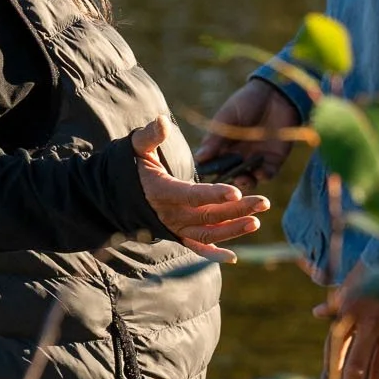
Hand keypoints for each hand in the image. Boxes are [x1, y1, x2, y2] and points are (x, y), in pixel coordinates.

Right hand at [132, 118, 268, 261]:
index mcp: (161, 191)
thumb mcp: (136, 147)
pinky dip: (212, 254)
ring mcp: (173, 227)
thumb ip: (151, 135)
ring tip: (257, 221)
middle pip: (207, 216)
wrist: (114, 195)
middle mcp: (169, 214)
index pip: (191, 195)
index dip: (214, 195)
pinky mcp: (177, 234)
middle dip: (237, 210)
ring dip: (233, 229)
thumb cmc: (129, 166)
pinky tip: (233, 258)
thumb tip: (162, 120)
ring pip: (207, 233)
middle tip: (264, 203)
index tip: (237, 192)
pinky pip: (196, 247)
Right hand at [195, 78, 302, 187]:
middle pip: (229, 175)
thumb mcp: (227, 118)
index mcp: (223, 144)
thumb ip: (215, 139)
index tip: (205, 177)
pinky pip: (267, 173)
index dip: (209, 171)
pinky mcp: (273, 159)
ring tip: (242, 179)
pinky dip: (262, 176)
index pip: (212, 163)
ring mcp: (255, 158)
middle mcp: (238, 154)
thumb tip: (199, 159)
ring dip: (244, 182)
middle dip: (226, 181)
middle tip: (224, 182)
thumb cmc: (247, 101)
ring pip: (248, 178)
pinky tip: (259, 172)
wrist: (276, 93)